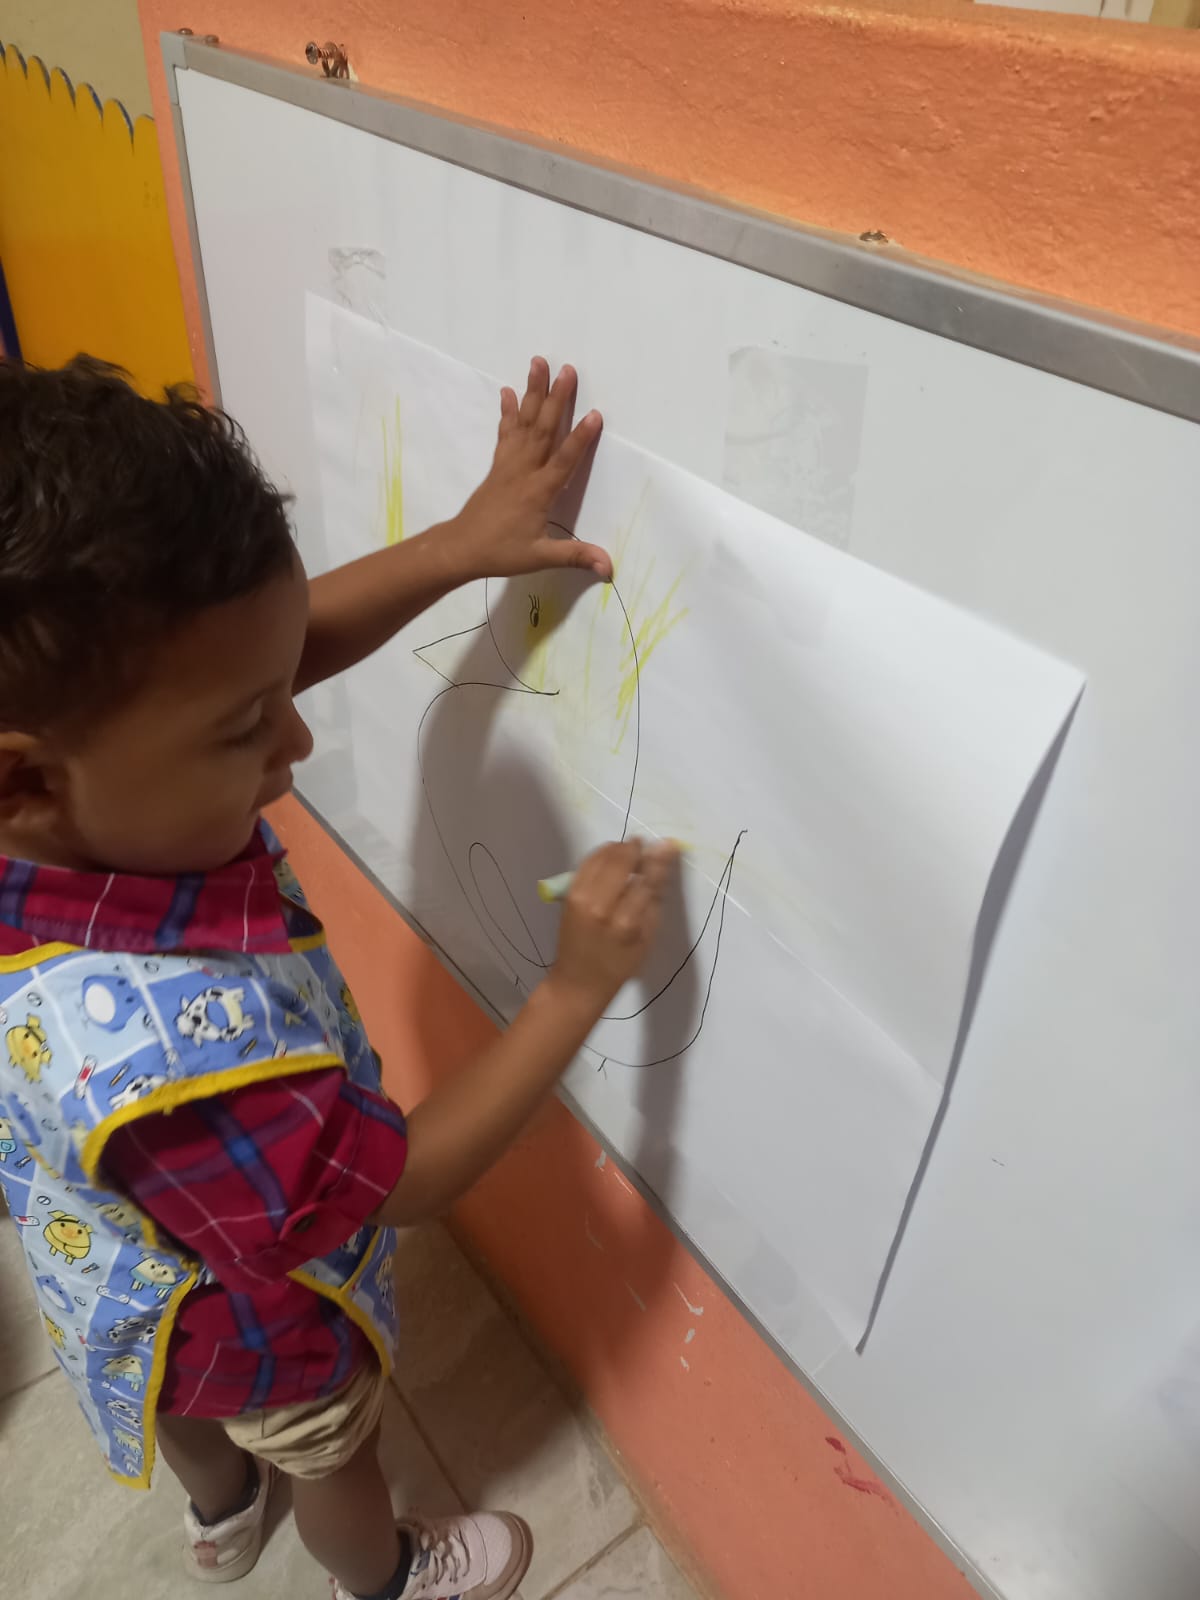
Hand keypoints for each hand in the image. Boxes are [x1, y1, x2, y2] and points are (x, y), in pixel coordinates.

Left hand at [446, 358, 609, 580]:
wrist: (460, 548)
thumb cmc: (500, 553)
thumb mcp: (539, 558)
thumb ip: (575, 557)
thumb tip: (608, 567)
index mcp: (538, 492)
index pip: (564, 461)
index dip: (580, 438)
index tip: (594, 414)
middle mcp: (523, 471)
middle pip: (543, 429)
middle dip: (556, 399)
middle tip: (568, 370)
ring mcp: (508, 465)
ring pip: (524, 422)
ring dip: (532, 392)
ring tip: (538, 363)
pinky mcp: (498, 465)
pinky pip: (505, 433)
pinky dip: (507, 411)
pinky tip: (507, 391)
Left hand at [548, 839, 678, 1011]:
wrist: (578, 981)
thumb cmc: (620, 964)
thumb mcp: (647, 938)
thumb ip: (655, 898)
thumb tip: (663, 862)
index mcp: (626, 922)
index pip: (646, 880)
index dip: (658, 859)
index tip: (668, 843)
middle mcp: (600, 906)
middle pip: (621, 861)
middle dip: (635, 849)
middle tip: (645, 847)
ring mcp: (580, 897)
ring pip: (603, 856)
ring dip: (619, 849)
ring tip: (631, 853)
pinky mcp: (569, 893)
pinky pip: (587, 862)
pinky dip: (602, 856)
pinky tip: (612, 860)